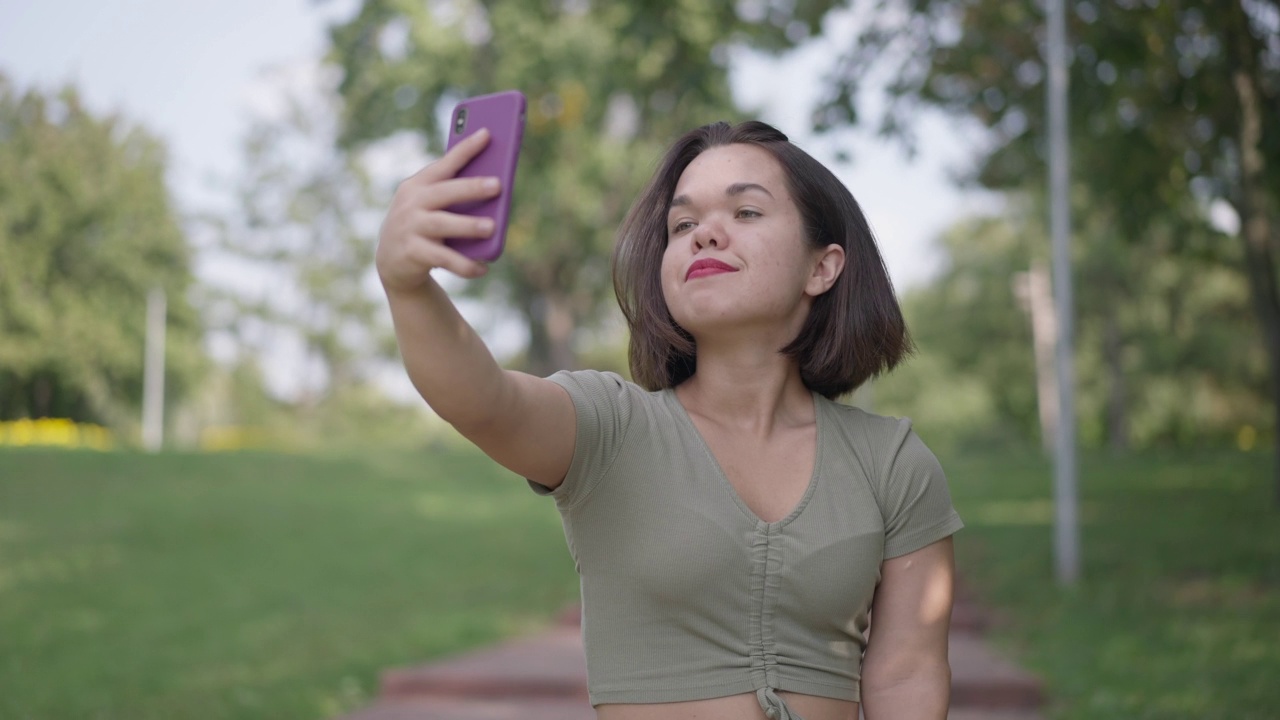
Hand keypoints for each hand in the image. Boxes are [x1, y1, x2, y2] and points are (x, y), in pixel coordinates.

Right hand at [376, 128, 500, 289]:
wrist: (392, 260)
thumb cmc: (422, 223)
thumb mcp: (430, 204)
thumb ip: (453, 194)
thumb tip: (496, 192)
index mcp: (419, 184)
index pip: (445, 163)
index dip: (465, 149)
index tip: (487, 134)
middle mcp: (412, 203)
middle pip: (444, 192)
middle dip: (471, 187)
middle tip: (498, 185)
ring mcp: (410, 227)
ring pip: (443, 224)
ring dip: (468, 225)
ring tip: (492, 227)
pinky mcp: (413, 253)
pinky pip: (443, 259)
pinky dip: (464, 264)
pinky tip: (482, 268)